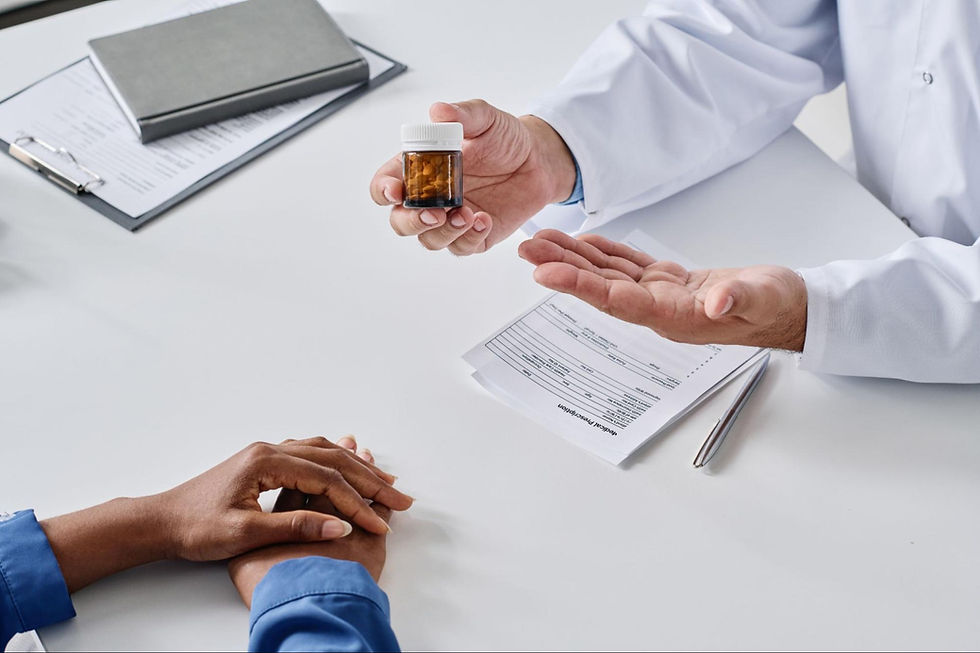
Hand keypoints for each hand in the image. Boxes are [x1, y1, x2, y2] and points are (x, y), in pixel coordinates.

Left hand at [41, 436, 411, 591]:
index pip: (326, 479)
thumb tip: (339, 524)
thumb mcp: (244, 532)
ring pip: (324, 452)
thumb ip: (294, 524)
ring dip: (357, 467)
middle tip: (400, 497)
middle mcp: (270, 449)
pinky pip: (311, 454)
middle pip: (333, 459)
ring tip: (385, 482)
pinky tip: (348, 466)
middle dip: (370, 479)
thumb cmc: (196, 528)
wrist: (160, 520)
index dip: (356, 503)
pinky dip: (337, 462)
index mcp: (266, 461)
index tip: (378, 523)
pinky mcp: (264, 462)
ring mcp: (267, 452)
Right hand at [370, 100, 576, 254]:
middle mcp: (430, 198)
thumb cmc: (505, 138)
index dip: (384, 190)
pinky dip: (469, 238)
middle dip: (411, 221)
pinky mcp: (473, 236)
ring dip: (443, 231)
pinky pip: (461, 247)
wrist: (538, 161)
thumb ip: (463, 114)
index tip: (396, 190)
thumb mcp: (486, 119)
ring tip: (467, 214)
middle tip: (434, 213)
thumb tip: (438, 111)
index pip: (386, 184)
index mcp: (420, 169)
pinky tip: (483, 220)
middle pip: (401, 221)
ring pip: (429, 239)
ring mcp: (450, 219)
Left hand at [518, 230, 807, 349]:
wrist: (788, 310)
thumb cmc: (778, 307)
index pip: (618, 302)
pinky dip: (604, 253)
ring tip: (540, 241)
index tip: (546, 274)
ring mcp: (661, 296)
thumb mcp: (764, 299)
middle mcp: (659, 310)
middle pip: (601, 288)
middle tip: (526, 251)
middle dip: (561, 269)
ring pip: (608, 275)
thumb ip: (737, 299)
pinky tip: (582, 243)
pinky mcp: (669, 282)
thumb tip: (714, 302)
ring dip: (574, 258)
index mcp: (675, 317)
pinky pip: (628, 266)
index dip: (580, 286)